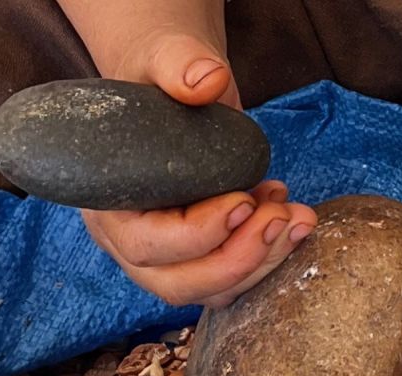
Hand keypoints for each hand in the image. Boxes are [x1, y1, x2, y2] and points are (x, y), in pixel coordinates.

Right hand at [76, 27, 317, 307]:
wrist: (175, 94)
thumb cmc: (158, 80)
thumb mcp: (161, 59)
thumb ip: (177, 64)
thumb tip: (206, 81)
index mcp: (106, 202)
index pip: (145, 243)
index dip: (198, 233)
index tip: (243, 201)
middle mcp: (129, 244)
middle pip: (179, 284)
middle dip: (237, 259)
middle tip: (279, 216)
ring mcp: (166, 261)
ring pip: (213, 290)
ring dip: (263, 261)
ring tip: (295, 215)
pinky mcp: (201, 264)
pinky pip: (235, 282)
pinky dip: (271, 257)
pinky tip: (292, 218)